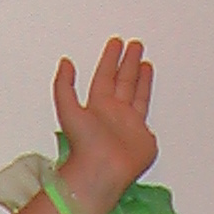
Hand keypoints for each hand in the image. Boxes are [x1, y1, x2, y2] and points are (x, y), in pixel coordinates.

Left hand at [53, 37, 156, 213]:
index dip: (110, 59)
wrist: (102, 170)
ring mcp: (128, 124)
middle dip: (128, 62)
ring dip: (140, 76)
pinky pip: (145, 111)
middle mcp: (113, 112)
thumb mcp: (67, 110)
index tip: (116, 43)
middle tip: (134, 45)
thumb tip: (64, 62)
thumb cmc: (84, 145)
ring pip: (136, 93)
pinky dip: (147, 97)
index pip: (104, 76)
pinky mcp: (142, 136)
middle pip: (122, 80)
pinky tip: (149, 89)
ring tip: (144, 61)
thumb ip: (64, 86)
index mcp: (96, 106)